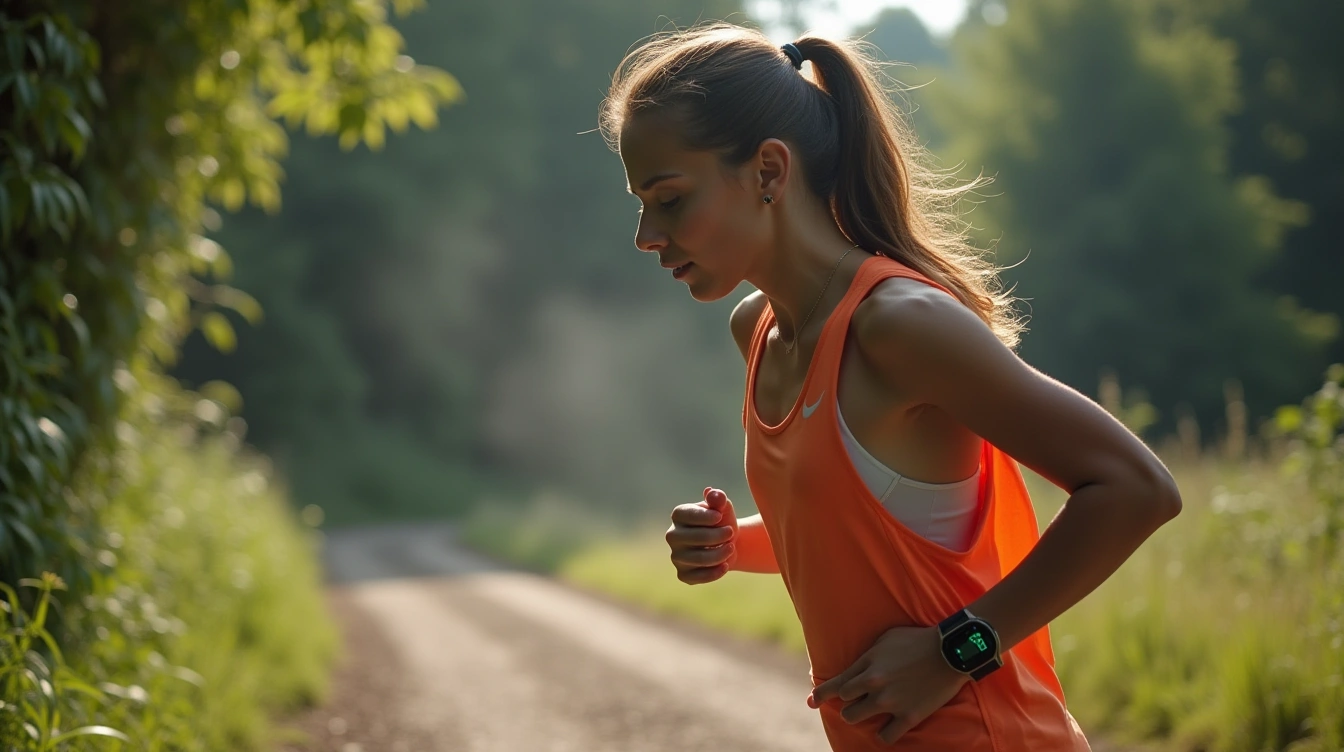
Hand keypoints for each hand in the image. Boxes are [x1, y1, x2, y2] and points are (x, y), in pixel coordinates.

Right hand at [665, 488, 738, 584]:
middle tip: (731, 533)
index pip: (688, 515)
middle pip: (696, 538)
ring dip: (720, 554)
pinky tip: (726, 565)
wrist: (728, 543)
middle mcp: (672, 535)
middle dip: (718, 536)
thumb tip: (711, 492)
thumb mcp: (723, 507)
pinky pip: (698, 577)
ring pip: (699, 558)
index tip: (721, 517)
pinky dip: (715, 572)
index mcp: (678, 515)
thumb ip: (718, 499)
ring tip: (731, 547)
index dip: (706, 517)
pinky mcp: (683, 574)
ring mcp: (676, 556)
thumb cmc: (722, 522)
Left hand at [807, 626, 969, 744]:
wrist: (950, 651)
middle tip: (857, 702)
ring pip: (856, 719)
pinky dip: (884, 734)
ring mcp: (891, 702)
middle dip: (848, 704)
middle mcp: (874, 685)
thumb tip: (854, 669)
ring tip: (869, 712)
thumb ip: (867, 657)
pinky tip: (887, 728)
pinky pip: (886, 736)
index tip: (811, 702)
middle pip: (845, 706)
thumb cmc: (916, 640)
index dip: (820, 695)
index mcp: (868, 665)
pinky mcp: (909, 716)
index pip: (836, 685)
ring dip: (860, 716)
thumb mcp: (884, 640)